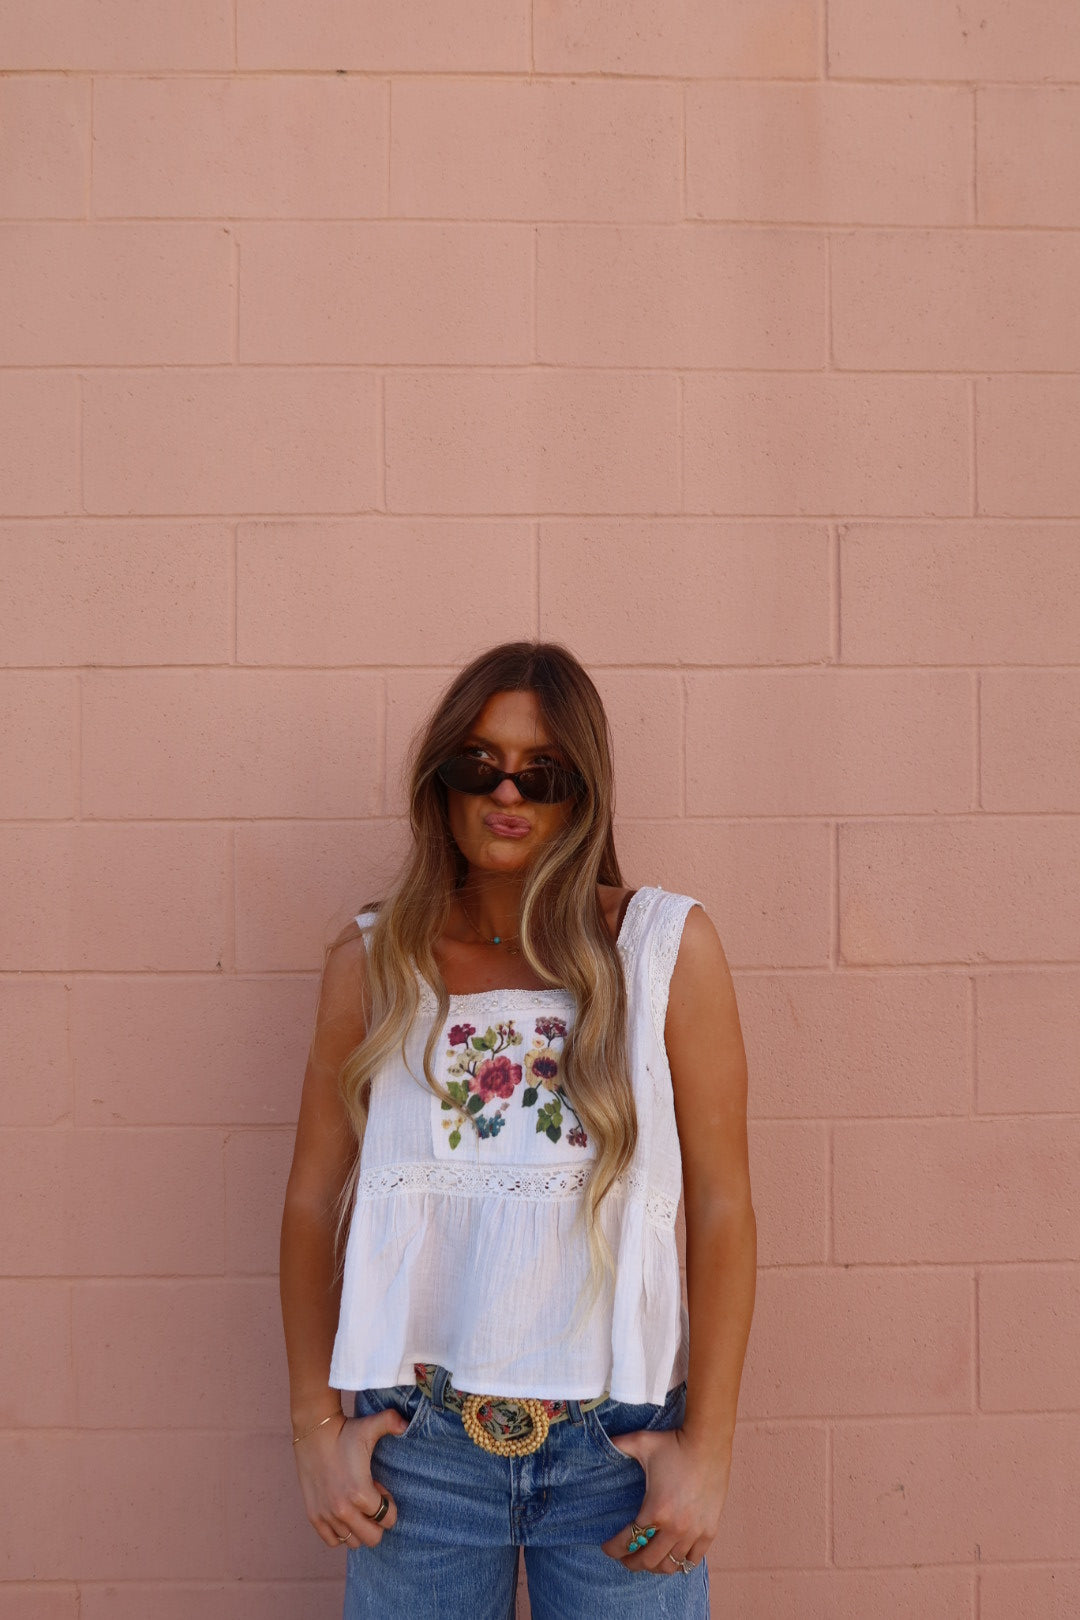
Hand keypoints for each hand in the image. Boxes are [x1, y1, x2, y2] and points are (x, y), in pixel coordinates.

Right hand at [292, 1407, 408, 1548]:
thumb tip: (407, 1423)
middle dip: (377, 1522)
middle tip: (370, 1500)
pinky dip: (340, 1531)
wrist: (313, 1432)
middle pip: (373, 1538)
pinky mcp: (313, 1516)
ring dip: (358, 1526)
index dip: (388, 1505)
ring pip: (353, 1541)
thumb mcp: (371, 1426)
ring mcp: (327, 1516)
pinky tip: (342, 1511)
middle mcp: (343, 1510)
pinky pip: (332, 1541)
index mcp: (361, 1493)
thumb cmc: (345, 1432)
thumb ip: (392, 1422)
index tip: (380, 1489)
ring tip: (354, 1502)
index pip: (388, 1519)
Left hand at [599, 1426, 730, 1573]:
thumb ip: (619, 1445)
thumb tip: (603, 1441)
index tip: (607, 1548)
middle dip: (632, 1562)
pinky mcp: (709, 1531)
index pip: (628, 1541)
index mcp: (654, 1510)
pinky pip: (693, 1560)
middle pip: (648, 1560)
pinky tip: (672, 1558)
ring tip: (648, 1559)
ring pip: (670, 1565)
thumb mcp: (641, 1442)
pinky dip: (681, 1563)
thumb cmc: (674, 1443)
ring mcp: (693, 1532)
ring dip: (655, 1566)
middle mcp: (674, 1528)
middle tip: (625, 1558)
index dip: (613, 1549)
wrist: (709, 1442)